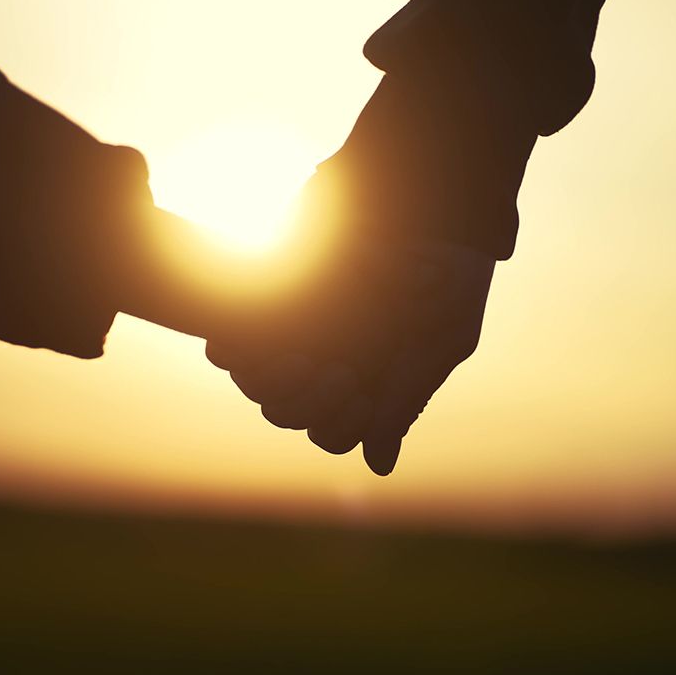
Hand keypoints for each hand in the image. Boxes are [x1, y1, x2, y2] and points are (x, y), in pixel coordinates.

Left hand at [207, 239, 496, 475]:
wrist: (431, 207)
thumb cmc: (446, 284)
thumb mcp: (438, 343)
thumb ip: (405, 400)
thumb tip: (379, 467)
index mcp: (363, 387)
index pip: (332, 432)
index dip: (337, 422)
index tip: (359, 389)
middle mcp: (324, 368)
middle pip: (287, 411)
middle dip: (304, 399)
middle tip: (338, 370)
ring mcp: (294, 337)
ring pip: (256, 384)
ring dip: (270, 377)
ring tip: (305, 355)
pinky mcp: (270, 301)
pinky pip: (228, 347)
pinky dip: (236, 346)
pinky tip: (266, 329)